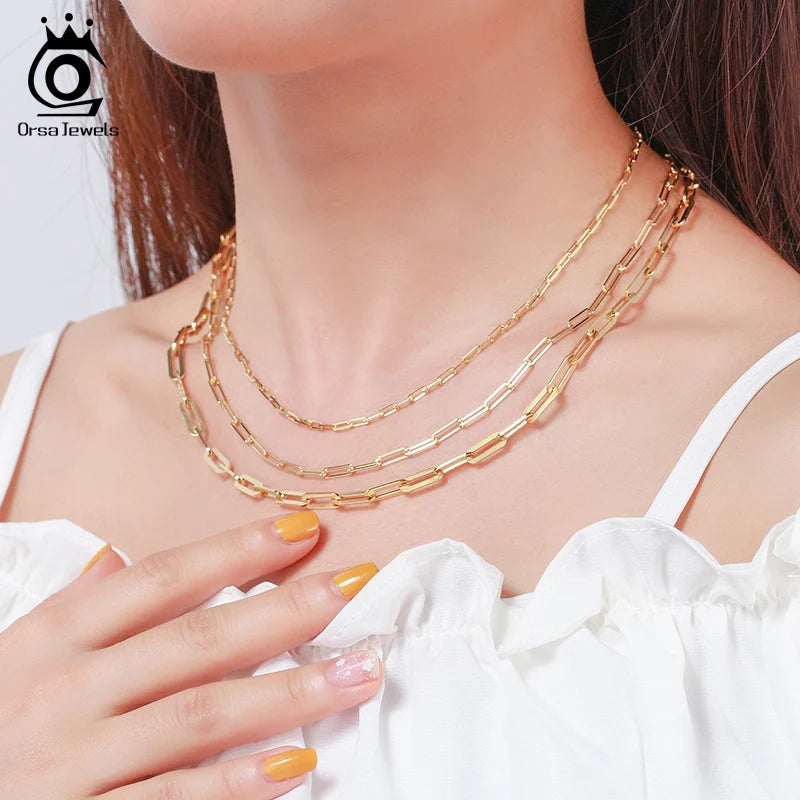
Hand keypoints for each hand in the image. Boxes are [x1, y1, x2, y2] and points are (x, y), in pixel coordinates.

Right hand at [0, 510, 381, 798]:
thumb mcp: (10, 659)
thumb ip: (69, 609)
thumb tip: (115, 558)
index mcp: (53, 640)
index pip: (161, 579)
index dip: (236, 550)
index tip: (304, 529)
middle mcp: (67, 692)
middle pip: (195, 640)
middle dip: (283, 611)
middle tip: (354, 587)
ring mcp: (75, 762)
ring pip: (199, 715)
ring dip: (288, 694)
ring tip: (358, 675)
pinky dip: (236, 784)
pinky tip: (297, 764)